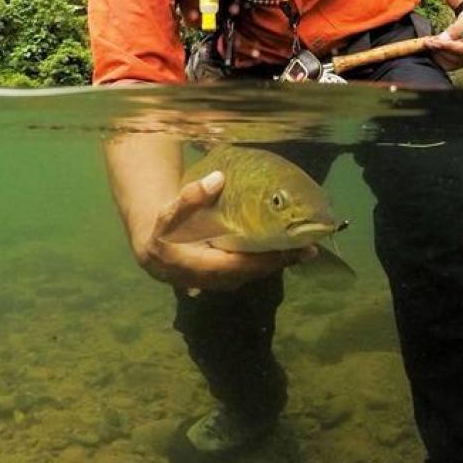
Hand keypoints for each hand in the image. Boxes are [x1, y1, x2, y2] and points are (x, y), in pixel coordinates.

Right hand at [135, 170, 314, 291]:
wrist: (153, 251)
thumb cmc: (162, 229)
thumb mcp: (171, 211)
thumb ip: (191, 196)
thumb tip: (218, 179)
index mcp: (199, 266)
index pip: (241, 265)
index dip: (268, 260)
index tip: (293, 250)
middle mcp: (212, 280)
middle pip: (253, 273)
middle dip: (281, 262)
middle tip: (309, 249)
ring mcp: (219, 283)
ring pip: (253, 275)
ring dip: (278, 265)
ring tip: (304, 251)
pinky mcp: (224, 280)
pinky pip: (250, 273)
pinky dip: (267, 264)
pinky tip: (285, 253)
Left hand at [425, 8, 462, 70]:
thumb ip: (456, 28)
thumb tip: (444, 39)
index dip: (449, 47)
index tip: (436, 42)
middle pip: (455, 58)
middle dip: (440, 49)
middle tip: (426, 40)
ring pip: (448, 62)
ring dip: (436, 53)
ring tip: (428, 41)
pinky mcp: (459, 64)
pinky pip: (445, 63)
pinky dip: (437, 55)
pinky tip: (432, 45)